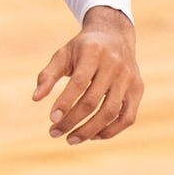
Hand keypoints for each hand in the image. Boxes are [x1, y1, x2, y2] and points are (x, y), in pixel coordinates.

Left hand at [33, 6, 142, 144]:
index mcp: (93, 53)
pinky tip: (92, 136)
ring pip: (111, 112)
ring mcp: (129, 79)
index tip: (51, 119)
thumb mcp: (63, 54)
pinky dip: (111, 130)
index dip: (65, 102)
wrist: (114, 35)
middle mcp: (114, 66)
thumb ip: (48, 75)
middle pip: (93, 101)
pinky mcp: (137, 90)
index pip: (78, 82)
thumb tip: (35, 98)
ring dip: (90, 130)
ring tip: (71, 139)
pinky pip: (127, 117)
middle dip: (72, 120)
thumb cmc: (82, 48)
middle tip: (54, 133)